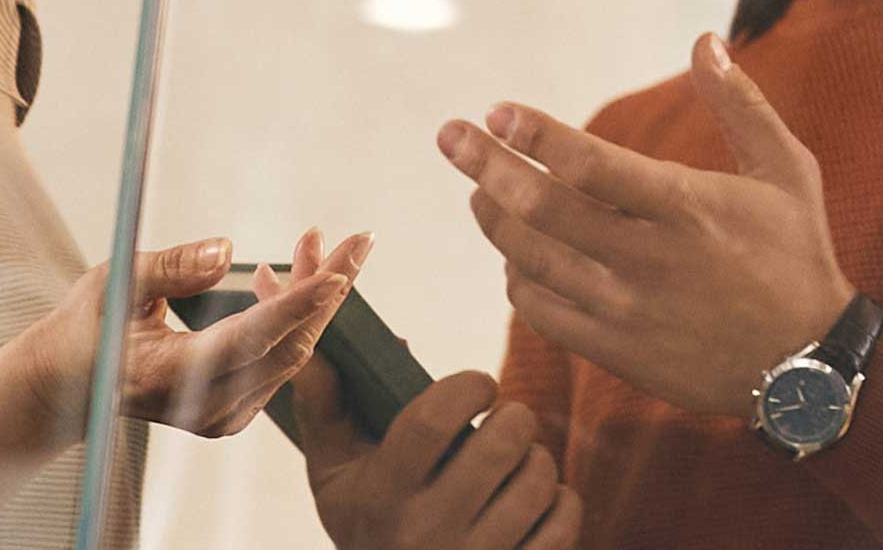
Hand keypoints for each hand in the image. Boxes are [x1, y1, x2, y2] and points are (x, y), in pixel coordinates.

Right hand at [0, 231, 359, 450]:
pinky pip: (279, 362)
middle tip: (359, 239)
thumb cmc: (85, 331)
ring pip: (291, 352)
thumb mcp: (113, 286)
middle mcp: (204, 407)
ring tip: (312, 242)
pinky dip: (291, 319)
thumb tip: (226, 251)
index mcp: (170, 376)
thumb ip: (170, 269)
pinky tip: (277, 279)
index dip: (299, 303)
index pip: (250, 338)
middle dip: (328, 289)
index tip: (341, 270)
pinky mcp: (232, 415)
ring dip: (311, 298)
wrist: (65, 390)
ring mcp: (222, 418)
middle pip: (289, 346)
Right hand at [294, 369, 574, 549]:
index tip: (479, 386)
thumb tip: (318, 351)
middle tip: (506, 421)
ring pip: (538, 481)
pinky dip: (562, 502)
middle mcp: (425, 531)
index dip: (468, 386)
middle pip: (499, 445)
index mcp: (381, 496)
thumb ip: (324, 410)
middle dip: (515, 417)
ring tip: (517, 463)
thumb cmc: (369, 522)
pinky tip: (536, 502)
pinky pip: (564, 523)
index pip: (432, 420)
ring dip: (538, 459)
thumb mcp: (334, 474)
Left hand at [440, 37, 857, 415]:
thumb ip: (740, 104)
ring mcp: (624, 309)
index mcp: (686, 207)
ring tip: (479, 190)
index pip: (589, 163)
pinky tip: (516, 253)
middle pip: (541, 208)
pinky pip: (539, 310)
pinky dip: (516, 276)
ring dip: (493, 219)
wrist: (804, 364)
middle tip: (452, 136)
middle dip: (485, 166)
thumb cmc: (796, 255)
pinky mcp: (612, 349)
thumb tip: (705, 40)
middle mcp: (646, 258)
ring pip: (529, 259)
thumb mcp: (785, 170)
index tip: (499, 111)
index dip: (535, 134)